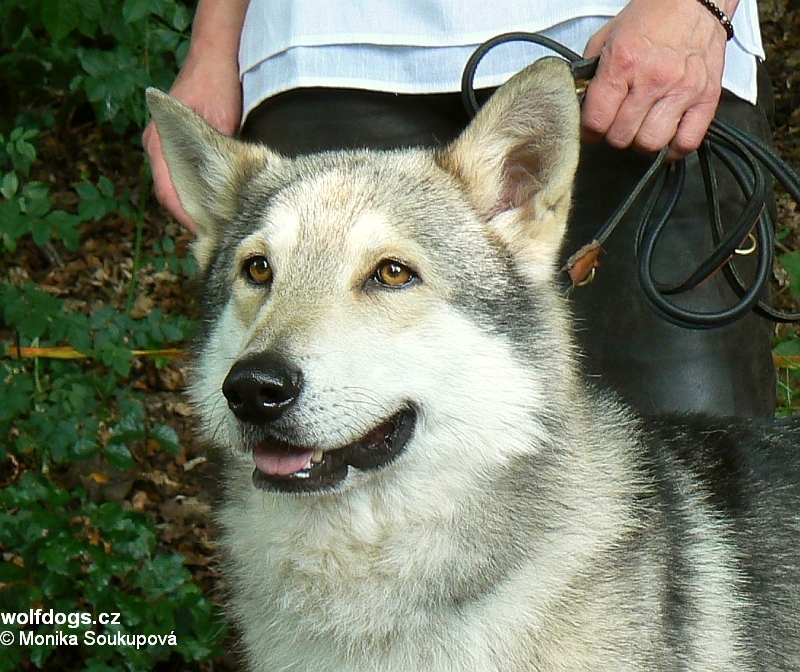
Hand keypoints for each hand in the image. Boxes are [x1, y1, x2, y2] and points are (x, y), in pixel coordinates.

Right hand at [142, 46, 242, 231]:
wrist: (215, 56)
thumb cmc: (218, 87)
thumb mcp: (222, 125)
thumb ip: (216, 158)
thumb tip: (223, 197)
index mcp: (159, 145)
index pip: (169, 196)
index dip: (189, 219)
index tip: (210, 235)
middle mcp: (155, 146)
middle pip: (170, 195)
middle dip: (191, 216)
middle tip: (217, 236)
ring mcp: (161, 144)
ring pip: (173, 186)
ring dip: (192, 204)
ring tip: (217, 224)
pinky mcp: (171, 142)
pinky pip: (178, 174)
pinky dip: (193, 189)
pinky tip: (214, 200)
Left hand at [581, 0, 735, 159]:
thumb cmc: (651, 17)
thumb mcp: (608, 37)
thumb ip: (591, 72)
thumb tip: (581, 103)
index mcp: (623, 63)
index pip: (596, 120)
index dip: (589, 131)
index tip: (593, 130)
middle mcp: (653, 79)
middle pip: (621, 136)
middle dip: (614, 136)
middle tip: (617, 126)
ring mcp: (682, 90)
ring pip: (650, 143)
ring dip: (641, 143)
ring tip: (640, 129)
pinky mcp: (707, 98)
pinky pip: (687, 142)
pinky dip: (673, 148)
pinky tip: (665, 136)